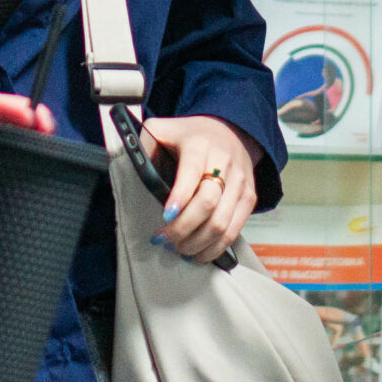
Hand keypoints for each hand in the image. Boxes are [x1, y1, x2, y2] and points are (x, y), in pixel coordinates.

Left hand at [143, 114, 257, 261]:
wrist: (229, 131)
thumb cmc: (189, 136)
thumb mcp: (163, 130)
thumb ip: (143, 144)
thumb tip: (132, 168)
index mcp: (199, 144)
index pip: (192, 172)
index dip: (180, 197)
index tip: (165, 216)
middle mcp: (224, 162)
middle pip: (207, 203)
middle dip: (183, 228)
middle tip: (164, 240)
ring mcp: (240, 181)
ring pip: (222, 223)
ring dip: (198, 243)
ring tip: (178, 249)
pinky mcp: (249, 197)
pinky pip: (234, 230)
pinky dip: (215, 247)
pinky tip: (198, 252)